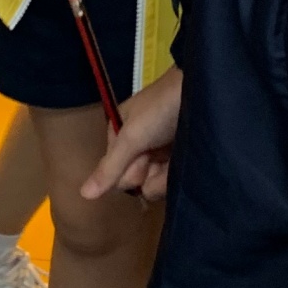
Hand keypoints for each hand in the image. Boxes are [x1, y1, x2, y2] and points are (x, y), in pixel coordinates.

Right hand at [82, 62, 181, 202]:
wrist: (205, 91)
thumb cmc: (161, 110)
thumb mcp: (132, 137)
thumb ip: (110, 168)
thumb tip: (83, 195)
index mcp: (120, 134)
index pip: (115, 173)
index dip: (130, 172)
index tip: (141, 155)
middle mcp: (138, 145)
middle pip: (136, 181)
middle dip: (149, 174)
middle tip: (161, 154)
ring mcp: (160, 151)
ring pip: (154, 184)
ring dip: (165, 176)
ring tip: (177, 156)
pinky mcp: (180, 157)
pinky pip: (170, 181)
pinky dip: (177, 175)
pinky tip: (185, 161)